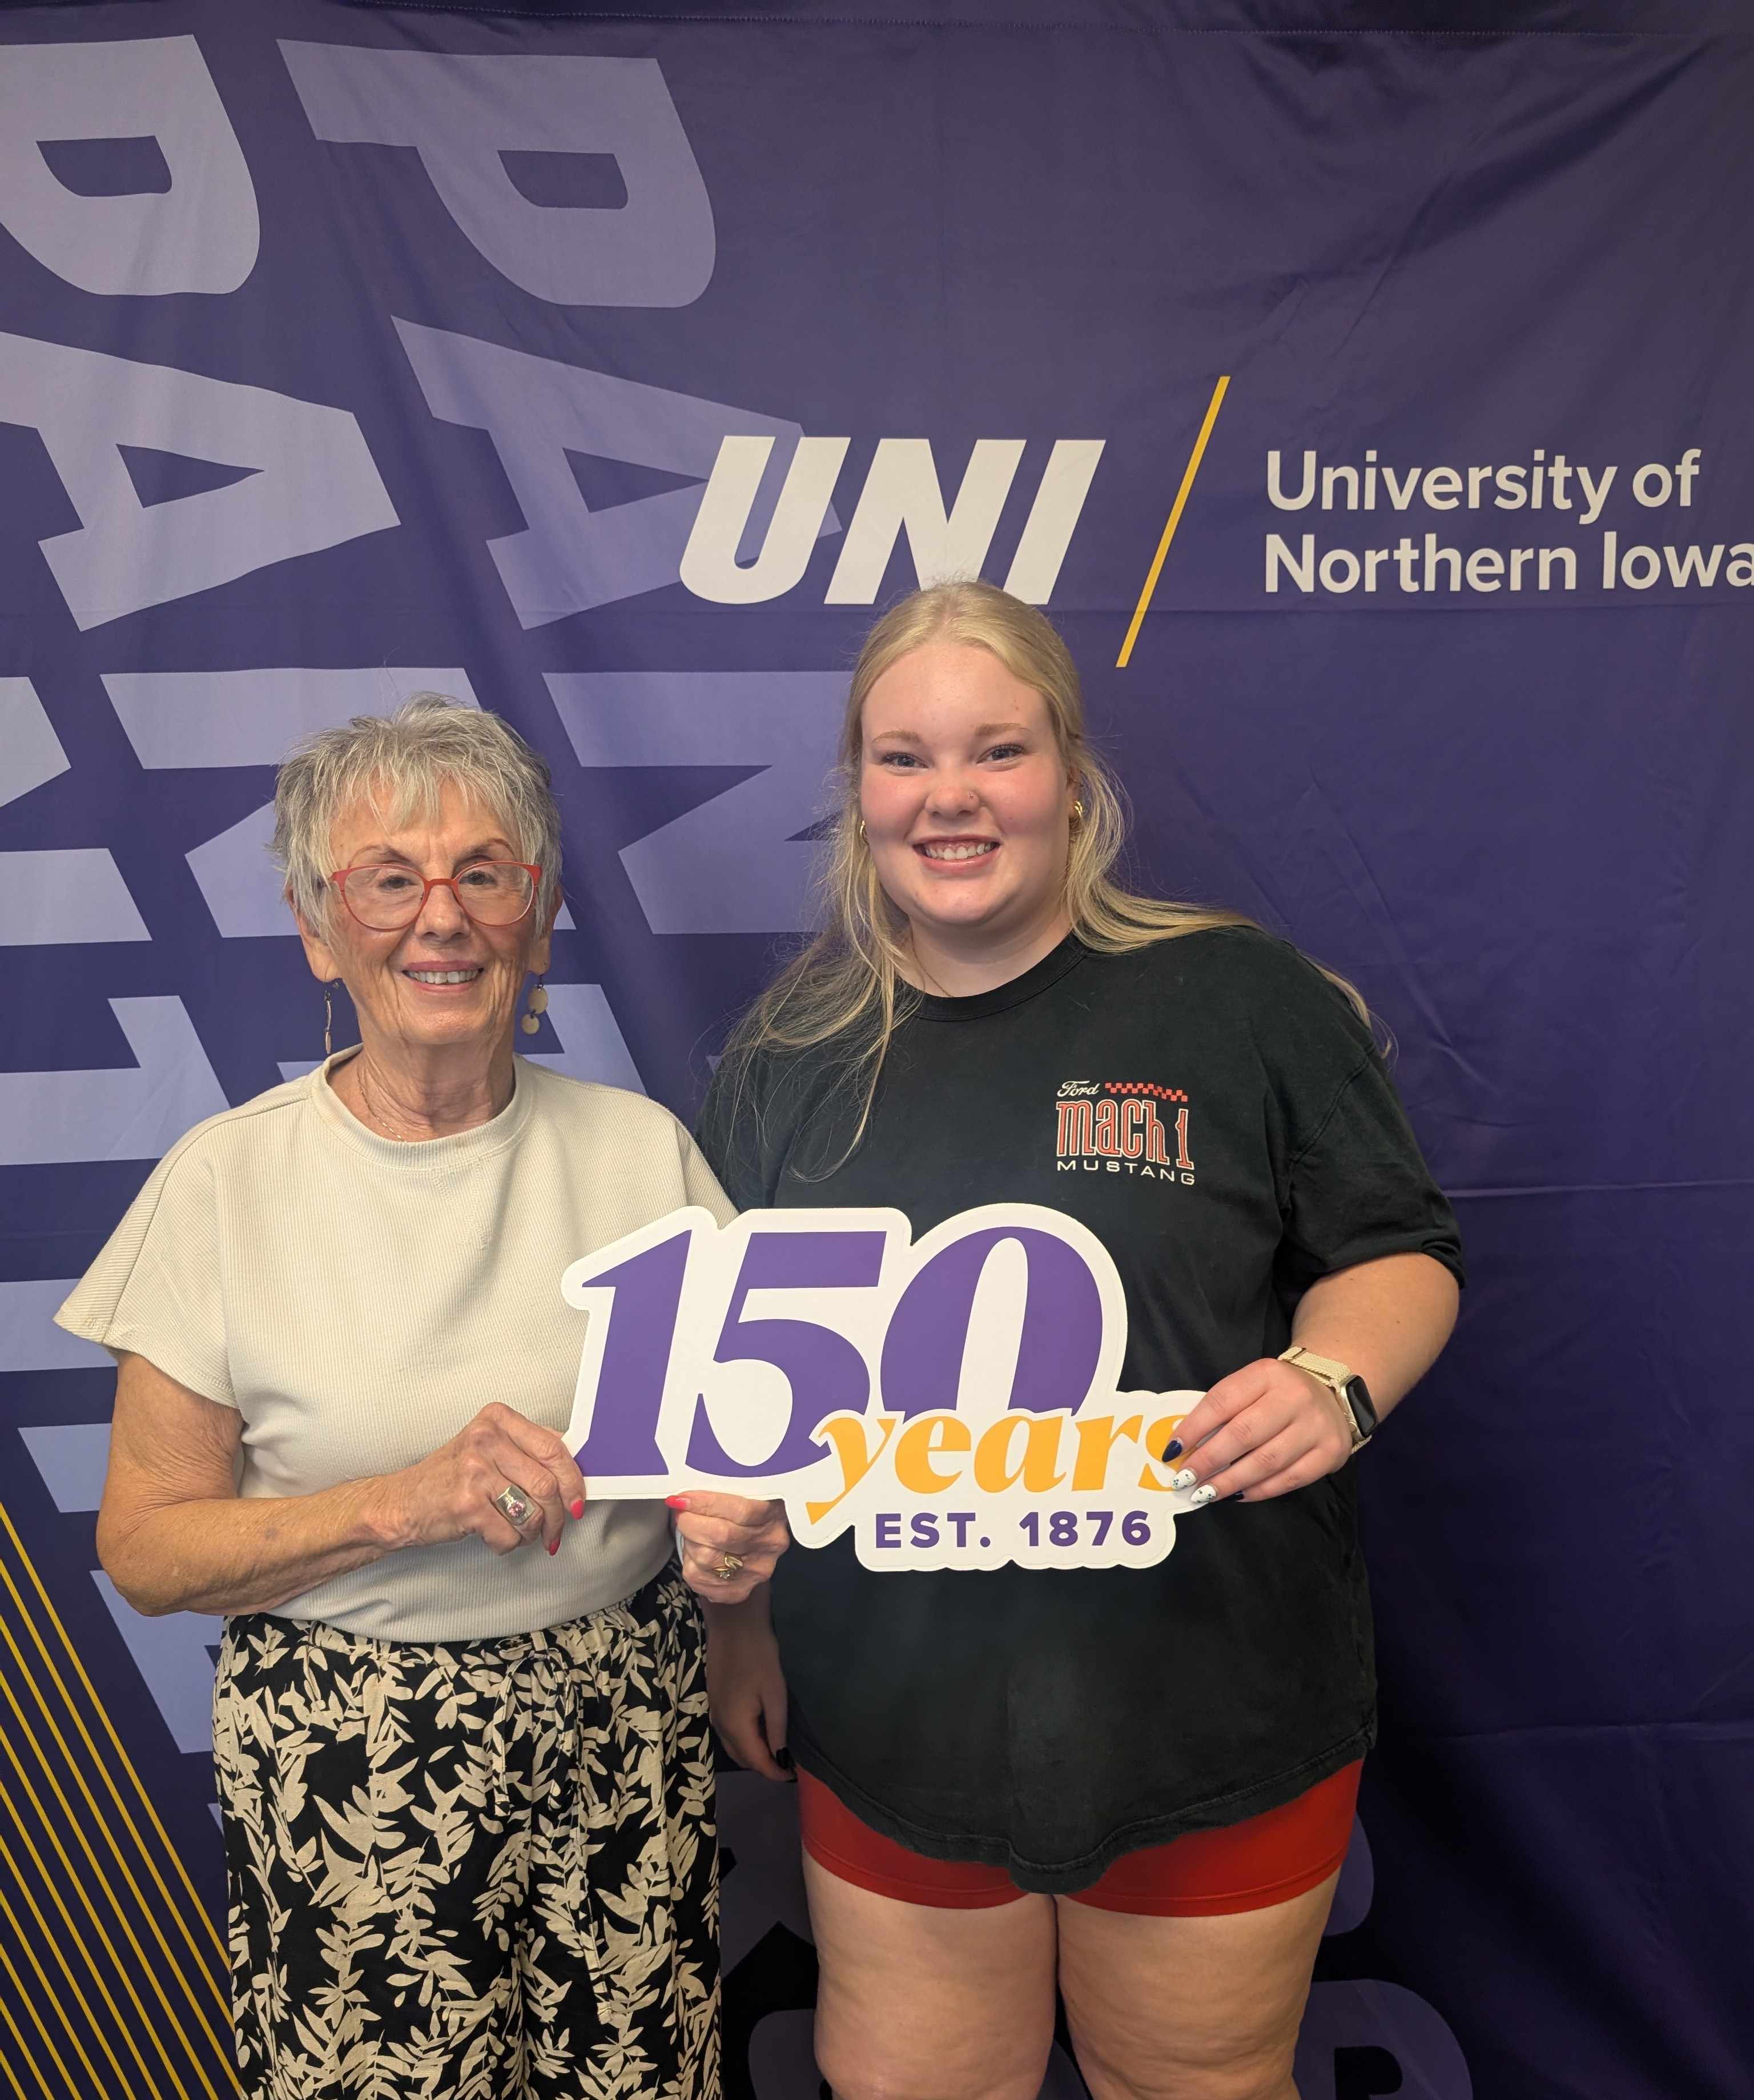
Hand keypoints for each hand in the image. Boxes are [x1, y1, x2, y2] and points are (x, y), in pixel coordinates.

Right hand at [376, 1402, 587, 1556]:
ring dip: (533, 1532)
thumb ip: (530, 1448)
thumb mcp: (489, 1447)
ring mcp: (474, 1471)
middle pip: (548, 1484)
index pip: (555, 1448)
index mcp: (497, 1419)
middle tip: (555, 1529)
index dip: (574, 1480)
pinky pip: (509, 1534)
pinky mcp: (465, 1504)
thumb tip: (576, 1465)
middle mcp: (485, 1439)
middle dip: (559, 1515)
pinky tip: (496, 1536)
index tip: (578, 1500)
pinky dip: (509, 1544)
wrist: (402, 1502)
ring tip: (521, 1532)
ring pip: (532, 1512)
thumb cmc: (450, 1476)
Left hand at [667, 1491, 789, 1603]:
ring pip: (705, 1559)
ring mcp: (755, 1571)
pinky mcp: (739, 1590)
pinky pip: (699, 1580)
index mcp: (773, 1515)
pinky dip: (689, 1564)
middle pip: (719, 1536)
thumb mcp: (744, 1493)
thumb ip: (721, 1491)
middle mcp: (768, 1545)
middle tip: (682, 1514)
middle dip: (690, 1523)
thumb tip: (685, 1495)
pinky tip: (697, 1553)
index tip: (682, 1498)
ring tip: (693, 1535)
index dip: (704, 1503)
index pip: (739, 1510)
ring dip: (689, 1544)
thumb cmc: (745, 1512)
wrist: (759, 1542)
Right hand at [705, 1591, 790, 1780]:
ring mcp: (714, 1713)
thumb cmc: (758, 1655)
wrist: (732, 1624)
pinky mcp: (713, 1701)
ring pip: (733, 1746)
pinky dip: (744, 1739)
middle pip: (742, 1758)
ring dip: (753, 1752)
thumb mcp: (774, 1693)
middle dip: (764, 1765)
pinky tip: (760, 1728)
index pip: (756, 1762)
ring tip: (777, 1746)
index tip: (794, 1776)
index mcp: (736, 1726)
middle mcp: (720, 1725)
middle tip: (788, 1761)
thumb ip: (776, 1728)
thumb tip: (780, 1758)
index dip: (775, 1772)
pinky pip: (728, 1732)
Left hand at [1166, 1358, 1353, 1504]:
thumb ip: (1222, 1408)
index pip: (1222, 1401)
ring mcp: (1315, 1426)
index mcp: (1266, 1374)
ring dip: (1230, 1482)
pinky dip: (1259, 1491)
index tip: (1171, 1451)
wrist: (1332, 1391)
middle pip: (1243, 1434)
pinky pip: (1289, 1479)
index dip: (1194, 1428)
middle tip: (1184, 1479)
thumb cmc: (1277, 1392)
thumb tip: (1184, 1445)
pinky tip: (1238, 1495)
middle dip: (1208, 1461)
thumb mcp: (1250, 1384)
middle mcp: (1294, 1397)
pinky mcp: (1330, 1452)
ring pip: (1266, 1461)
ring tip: (1205, 1492)